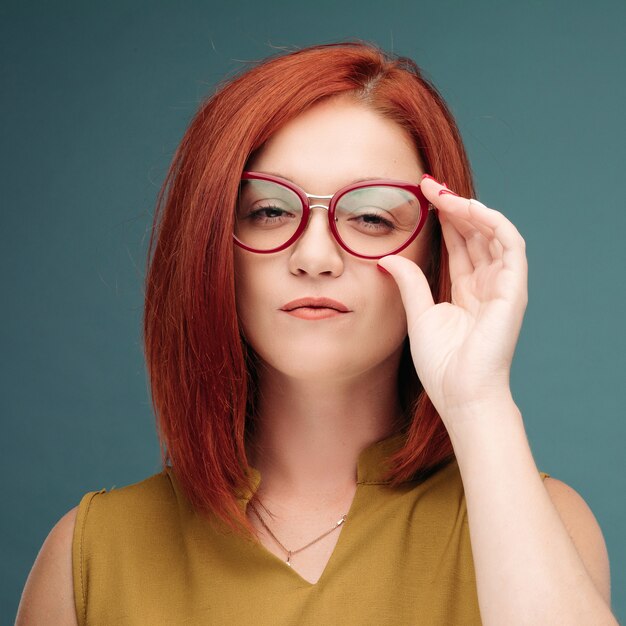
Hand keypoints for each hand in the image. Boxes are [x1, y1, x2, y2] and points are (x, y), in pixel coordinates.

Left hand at [377, 175, 527, 422]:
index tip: (420, 195)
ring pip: (493, 232)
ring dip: (470, 209)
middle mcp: (487, 283)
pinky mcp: (514, 289)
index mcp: (466, 289)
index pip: (459, 243)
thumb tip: (388, 257)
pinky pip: (510, 245)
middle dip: (453, 205)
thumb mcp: (418, 313)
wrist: (460, 393)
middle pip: (474, 233)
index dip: (443, 217)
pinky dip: (493, 223)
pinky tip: (468, 209)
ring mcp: (503, 285)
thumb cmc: (441, 363)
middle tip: (428, 185)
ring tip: (443, 194)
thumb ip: (409, 283)